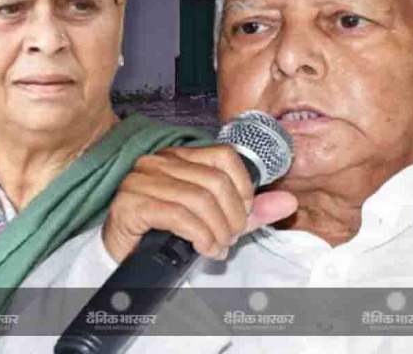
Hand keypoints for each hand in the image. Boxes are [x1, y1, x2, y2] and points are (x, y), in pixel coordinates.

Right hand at [102, 145, 297, 262]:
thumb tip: (288, 202)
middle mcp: (159, 161)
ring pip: (199, 199)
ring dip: (217, 230)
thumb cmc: (167, 233)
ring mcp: (142, 180)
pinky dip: (199, 235)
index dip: (243, 186)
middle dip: (232, 215)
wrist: (125, 256)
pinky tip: (204, 248)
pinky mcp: (131, 203)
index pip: (224, 156)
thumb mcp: (216, 218)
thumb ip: (250, 211)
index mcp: (180, 156)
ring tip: (218, 246)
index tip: (244, 213)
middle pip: (215, 181)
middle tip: (231, 237)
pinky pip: (178, 215)